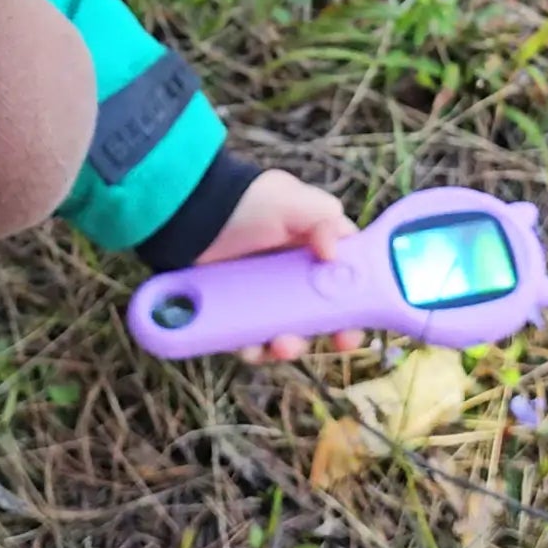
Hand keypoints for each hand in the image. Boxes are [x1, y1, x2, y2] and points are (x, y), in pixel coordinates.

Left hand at [197, 170, 362, 362]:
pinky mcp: (235, 313)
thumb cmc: (245, 201)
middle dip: (328, 331)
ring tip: (281, 344)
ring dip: (290, 345)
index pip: (345, 275)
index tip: (358, 322)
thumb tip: (334, 254)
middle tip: (334, 342)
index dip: (357, 300)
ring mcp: (263, 296)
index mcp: (313, 247)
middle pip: (321, 313)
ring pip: (287, 331)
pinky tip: (250, 346)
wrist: (189, 214)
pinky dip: (253, 348)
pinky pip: (250, 339)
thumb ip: (323, 218)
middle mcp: (292, 274)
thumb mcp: (291, 199)